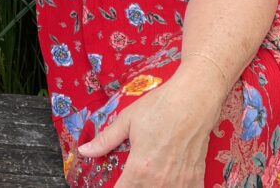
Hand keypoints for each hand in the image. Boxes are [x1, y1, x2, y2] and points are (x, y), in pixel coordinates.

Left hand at [76, 75, 219, 187]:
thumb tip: (84, 151)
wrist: (194, 99)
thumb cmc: (160, 107)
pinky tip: (169, 182)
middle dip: (133, 187)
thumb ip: (105, 140)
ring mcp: (179, 182)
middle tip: (131, 178)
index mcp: (139, 169)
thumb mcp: (127, 121)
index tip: (115, 183)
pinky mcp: (195, 179)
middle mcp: (159, 181)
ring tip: (148, 179)